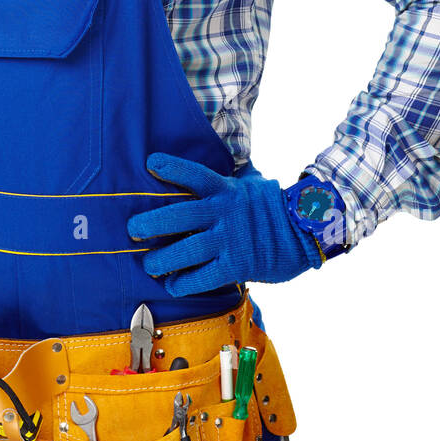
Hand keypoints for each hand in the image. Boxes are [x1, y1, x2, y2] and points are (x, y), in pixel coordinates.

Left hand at [126, 152, 320, 294]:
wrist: (306, 231)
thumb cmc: (273, 208)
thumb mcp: (252, 184)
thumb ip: (232, 176)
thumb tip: (227, 155)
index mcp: (225, 190)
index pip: (194, 174)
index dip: (171, 167)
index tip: (151, 163)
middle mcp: (223, 213)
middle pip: (179, 215)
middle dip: (150, 223)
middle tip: (133, 231)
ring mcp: (229, 239)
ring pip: (186, 250)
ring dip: (161, 260)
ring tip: (150, 266)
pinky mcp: (237, 265)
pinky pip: (203, 276)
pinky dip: (184, 282)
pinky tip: (174, 285)